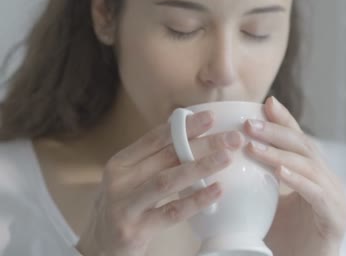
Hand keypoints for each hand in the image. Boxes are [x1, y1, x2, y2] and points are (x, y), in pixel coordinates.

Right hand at [76, 111, 243, 255]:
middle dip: (203, 144)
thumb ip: (156, 161)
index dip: (184, 126)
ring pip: (167, 180)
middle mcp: (120, 180)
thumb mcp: (132, 179)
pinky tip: (216, 191)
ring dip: (200, 167)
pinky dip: (195, 200)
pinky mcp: (134, 229)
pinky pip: (171, 212)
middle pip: (167, 156)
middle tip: (232, 138)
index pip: (155, 138)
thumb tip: (198, 137)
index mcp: (121, 162)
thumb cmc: (125, 207)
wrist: (99, 247)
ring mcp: (125, 205)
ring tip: (226, 158)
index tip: (211, 117)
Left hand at [244, 97, 345, 255]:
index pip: (299, 140)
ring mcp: (334, 198)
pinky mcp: (334, 218)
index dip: (284, 120)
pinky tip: (279, 170)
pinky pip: (316, 193)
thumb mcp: (268, 205)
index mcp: (314, 174)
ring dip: (279, 154)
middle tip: (249, 122)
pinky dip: (297, 180)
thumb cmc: (285, 240)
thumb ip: (257, 183)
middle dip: (276, 131)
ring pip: (309, 166)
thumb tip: (224, 163)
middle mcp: (328, 181)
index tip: (266, 102)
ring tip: (253, 145)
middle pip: (304, 146)